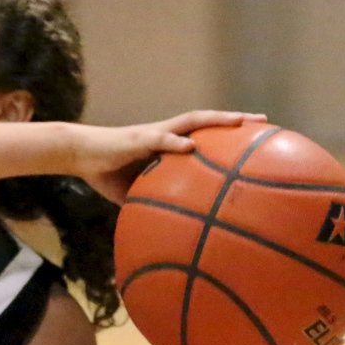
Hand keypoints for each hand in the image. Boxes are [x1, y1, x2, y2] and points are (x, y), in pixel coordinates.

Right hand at [75, 110, 265, 203]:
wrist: (80, 154)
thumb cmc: (106, 171)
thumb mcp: (136, 190)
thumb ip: (154, 198)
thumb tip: (171, 224)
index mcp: (167, 142)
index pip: (204, 133)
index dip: (229, 133)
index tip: (256, 135)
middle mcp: (166, 132)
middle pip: (207, 121)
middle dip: (235, 120)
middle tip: (263, 120)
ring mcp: (154, 133)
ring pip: (191, 121)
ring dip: (215, 120)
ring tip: (239, 121)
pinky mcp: (138, 138)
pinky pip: (160, 139)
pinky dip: (176, 142)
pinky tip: (191, 146)